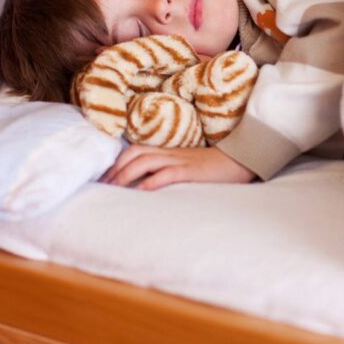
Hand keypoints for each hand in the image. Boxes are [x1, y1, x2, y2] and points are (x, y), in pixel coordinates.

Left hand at [101, 145, 256, 190]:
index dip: (117, 162)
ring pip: (144, 161)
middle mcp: (170, 152)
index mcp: (168, 151)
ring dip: (126, 175)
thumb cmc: (214, 168)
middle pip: (134, 154)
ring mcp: (180, 160)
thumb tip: (147, 186)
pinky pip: (166, 173)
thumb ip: (169, 169)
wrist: (241, 160)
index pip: (135, 150)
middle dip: (115, 170)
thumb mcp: (187, 165)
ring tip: (114, 190)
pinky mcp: (191, 171)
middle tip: (102, 187)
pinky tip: (140, 192)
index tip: (104, 179)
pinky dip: (150, 182)